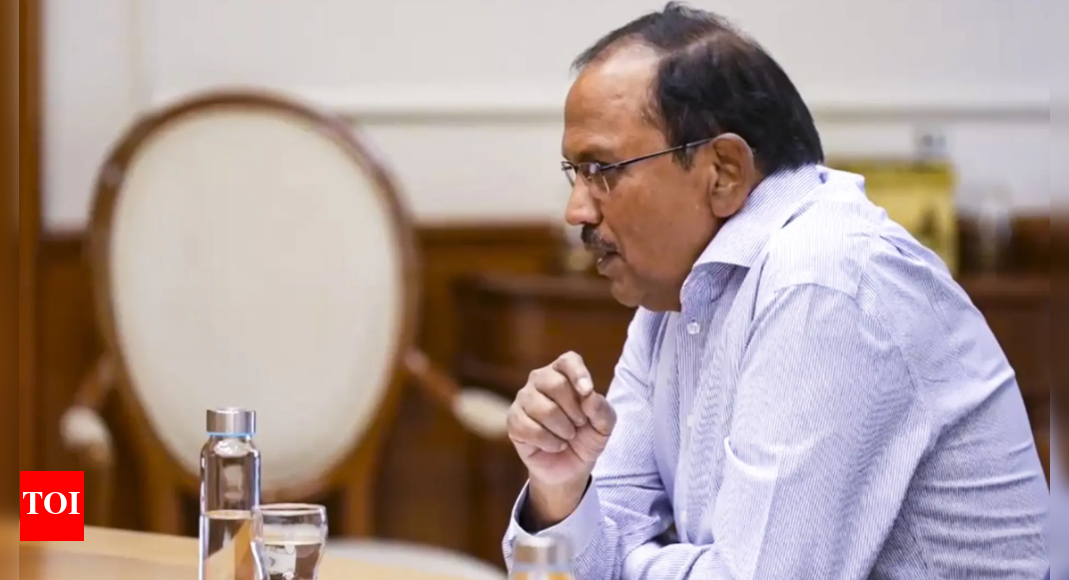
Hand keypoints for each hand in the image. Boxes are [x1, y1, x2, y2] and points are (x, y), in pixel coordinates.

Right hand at [507, 352, 616, 525]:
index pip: (568, 361)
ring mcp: (524, 399)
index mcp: (563, 373)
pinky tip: (555, 445)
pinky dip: (549, 442)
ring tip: (567, 436)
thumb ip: (602, 410)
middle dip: (573, 411)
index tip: (587, 392)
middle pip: (556, 384)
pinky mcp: (513, 420)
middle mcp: (540, 380)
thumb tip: (589, 395)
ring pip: (543, 409)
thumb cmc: (587, 438)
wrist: (570, 467)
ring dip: (562, 429)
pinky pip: (529, 428)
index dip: (578, 374)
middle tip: (579, 424)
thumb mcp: (604, 426)